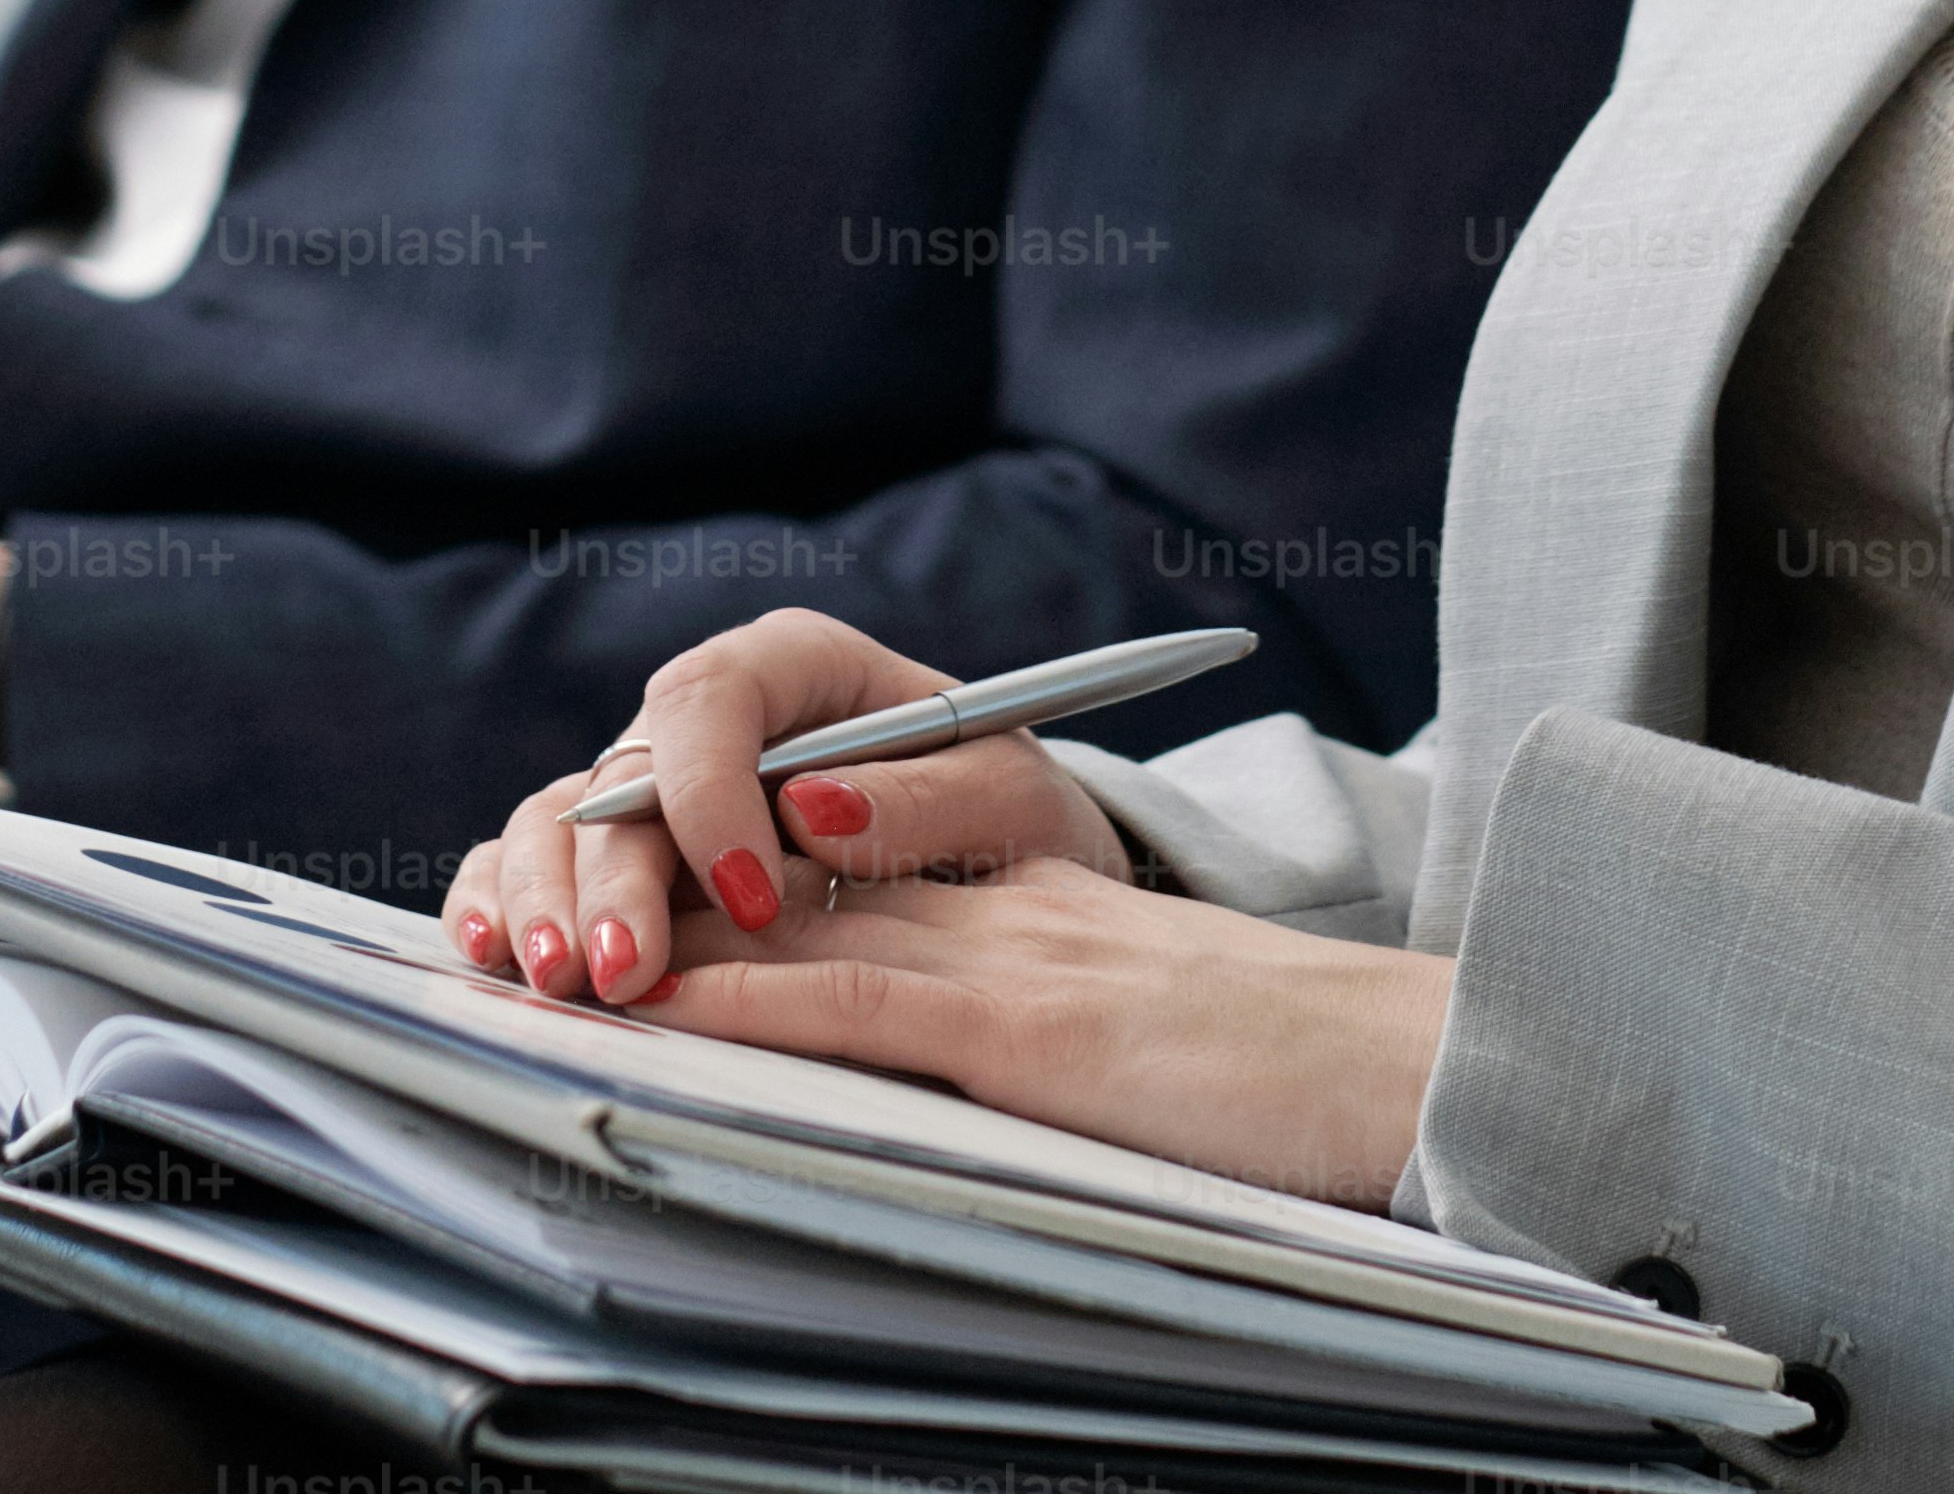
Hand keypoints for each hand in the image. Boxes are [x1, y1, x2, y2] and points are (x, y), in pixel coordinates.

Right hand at [451, 606, 1126, 1011]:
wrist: (1003, 866)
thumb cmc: (1005, 817)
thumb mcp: (1009, 799)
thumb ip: (928, 797)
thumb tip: (815, 806)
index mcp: (797, 668)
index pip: (712, 696)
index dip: (709, 792)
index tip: (754, 897)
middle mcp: (710, 720)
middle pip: (618, 773)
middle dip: (612, 877)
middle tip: (625, 976)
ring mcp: (655, 789)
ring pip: (555, 818)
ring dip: (544, 900)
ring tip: (565, 985)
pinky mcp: (623, 859)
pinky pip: (530, 864)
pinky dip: (500, 906)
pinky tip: (495, 959)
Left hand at [618, 845, 1455, 1211]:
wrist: (1420, 1071)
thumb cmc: (1311, 1078)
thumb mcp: (1164, 1026)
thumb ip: (1074, 1023)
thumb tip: (1015, 1063)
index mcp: (1041, 911)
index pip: (858, 880)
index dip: (732, 876)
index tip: (626, 884)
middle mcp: (1009, 915)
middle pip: (800, 885)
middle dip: (659, 887)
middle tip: (532, 893)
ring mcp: (1017, 966)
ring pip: (803, 928)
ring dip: (665, 933)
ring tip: (548, 942)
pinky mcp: (1036, 1034)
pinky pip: (862, 1006)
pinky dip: (750, 1001)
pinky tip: (663, 1002)